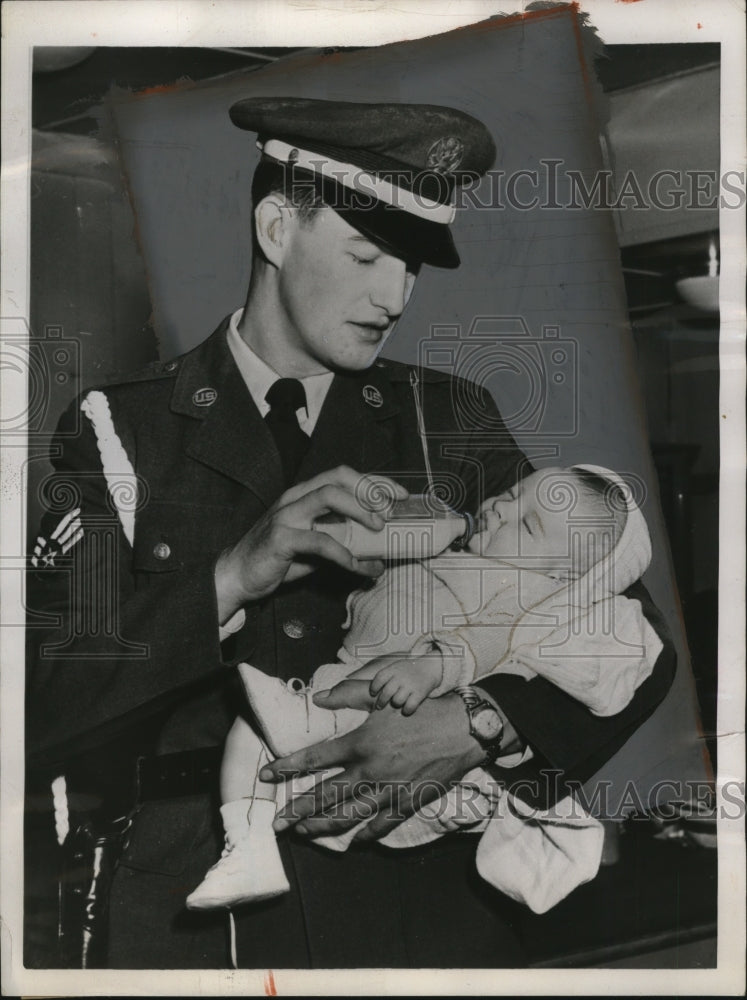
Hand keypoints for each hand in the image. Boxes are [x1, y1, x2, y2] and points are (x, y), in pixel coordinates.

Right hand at [215, 466, 406, 618]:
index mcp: (303, 494)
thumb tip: (376, 549)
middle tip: (390, 512)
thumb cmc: (277, 559)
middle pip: (338, 477)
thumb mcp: (313, 545)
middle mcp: (295, 498)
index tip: (399, 495)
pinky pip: (320, 541)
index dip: (374, 483)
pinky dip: (345, 554)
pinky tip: (357, 566)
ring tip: (378, 529)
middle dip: (369, 490)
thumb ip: (339, 539)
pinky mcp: (281, 538)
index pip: (342, 475)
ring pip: (328, 496)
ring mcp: (286, 515)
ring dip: (360, 510)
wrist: (237, 575)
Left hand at [260, 690, 484, 841]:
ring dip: (323, 826)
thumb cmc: (422, 708)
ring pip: (349, 816)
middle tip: (277, 823)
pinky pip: (382, 825)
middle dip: (297, 810)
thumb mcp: (383, 695)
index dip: (288, 767)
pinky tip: (354, 842)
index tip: (267, 774)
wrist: (463, 729)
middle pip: (326, 795)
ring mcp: (389, 791)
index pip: (315, 759)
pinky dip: (366, 835)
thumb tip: (317, 698)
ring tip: (303, 832)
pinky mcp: (408, 802)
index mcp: (361, 743)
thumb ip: (348, 696)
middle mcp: (370, 771)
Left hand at [325, 652, 443, 715]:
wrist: (431, 666)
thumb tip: (345, 682)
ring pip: (397, 700)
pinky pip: (409, 706)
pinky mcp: (420, 693)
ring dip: (395, 704)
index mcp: (392, 670)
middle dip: (381, 702)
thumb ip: (376, 676)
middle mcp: (400, 677)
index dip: (374, 688)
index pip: (379, 679)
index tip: (372, 693)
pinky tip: (406, 708)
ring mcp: (410, 685)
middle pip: (385, 693)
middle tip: (379, 706)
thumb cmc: (406, 669)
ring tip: (396, 703)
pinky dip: (406, 710)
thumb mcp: (392, 666)